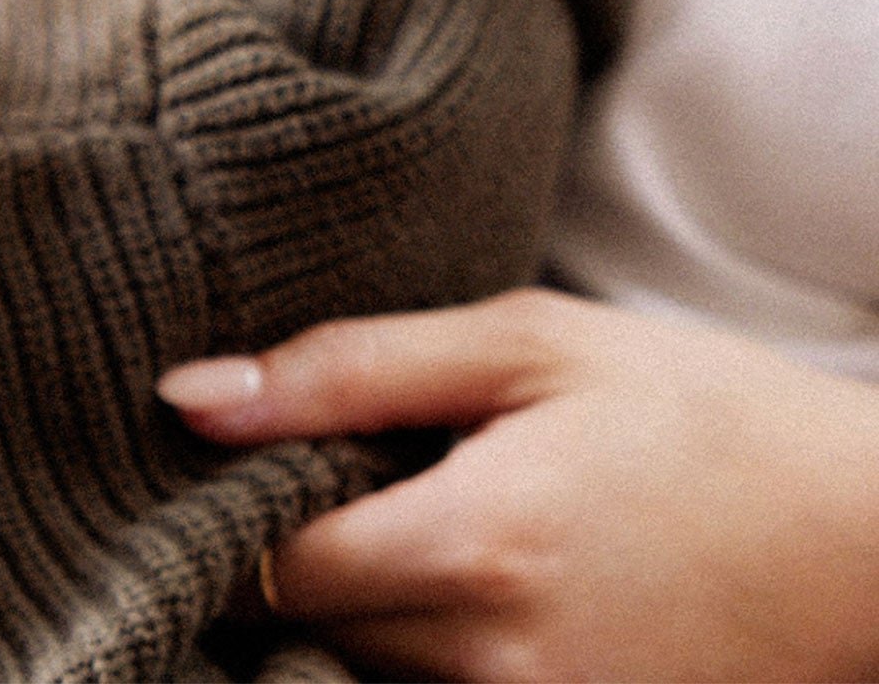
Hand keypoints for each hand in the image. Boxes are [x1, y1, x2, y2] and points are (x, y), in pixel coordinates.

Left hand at [160, 289, 878, 682]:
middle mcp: (494, 669)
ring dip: (351, 598)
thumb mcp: (524, 346)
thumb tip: (187, 396)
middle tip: (314, 466)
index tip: (226, 456)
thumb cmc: (697, 414)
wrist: (871, 539)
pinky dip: (416, 640)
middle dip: (279, 550)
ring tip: (399, 506)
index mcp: (474, 550)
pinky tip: (450, 570)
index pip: (263, 569)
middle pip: (303, 631)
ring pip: (361, 672)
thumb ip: (343, 370)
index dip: (222, 510)